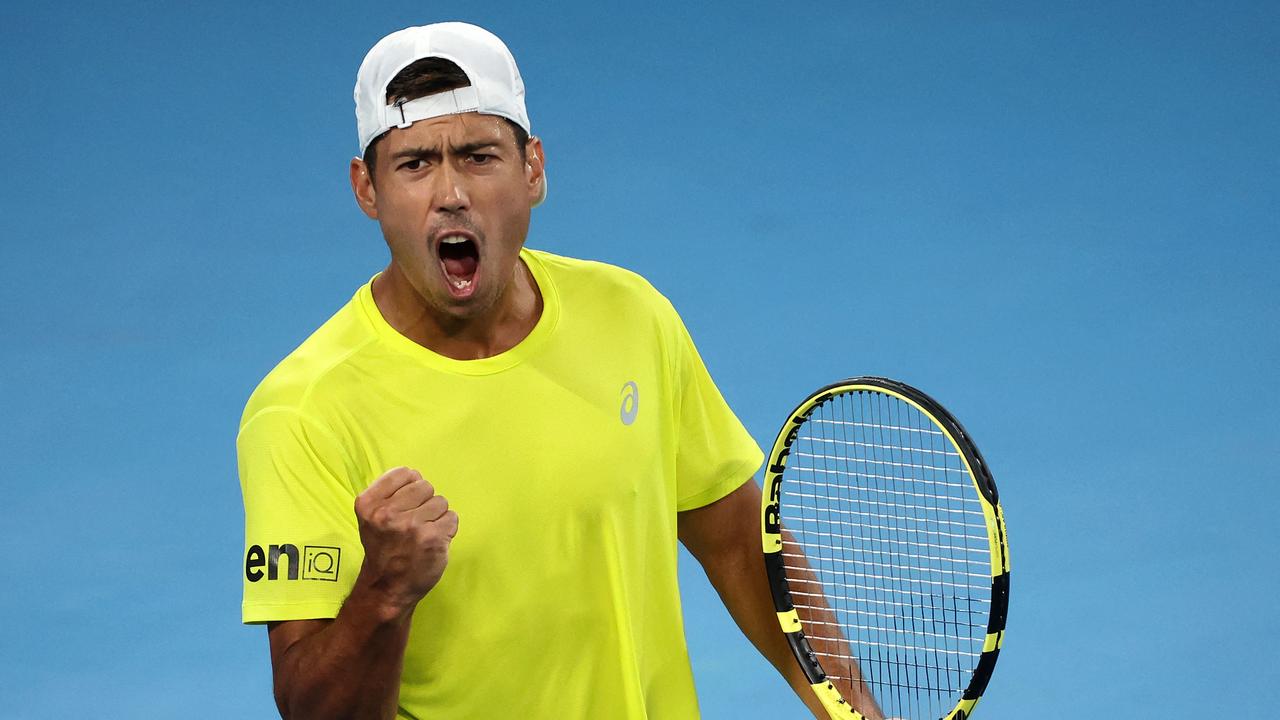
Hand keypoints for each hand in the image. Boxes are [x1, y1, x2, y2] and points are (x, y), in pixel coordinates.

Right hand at [353, 467, 458, 615]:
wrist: (387, 588)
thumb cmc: (383, 548)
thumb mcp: (371, 517)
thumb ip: (388, 493)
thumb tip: (415, 475)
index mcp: (369, 504)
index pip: (405, 473)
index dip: (410, 487)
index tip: (405, 505)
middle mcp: (388, 514)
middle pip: (425, 486)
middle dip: (424, 502)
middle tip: (414, 524)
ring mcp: (412, 526)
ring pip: (441, 502)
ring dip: (436, 517)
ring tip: (422, 534)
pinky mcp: (433, 538)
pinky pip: (452, 518)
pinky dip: (446, 529)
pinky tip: (432, 542)